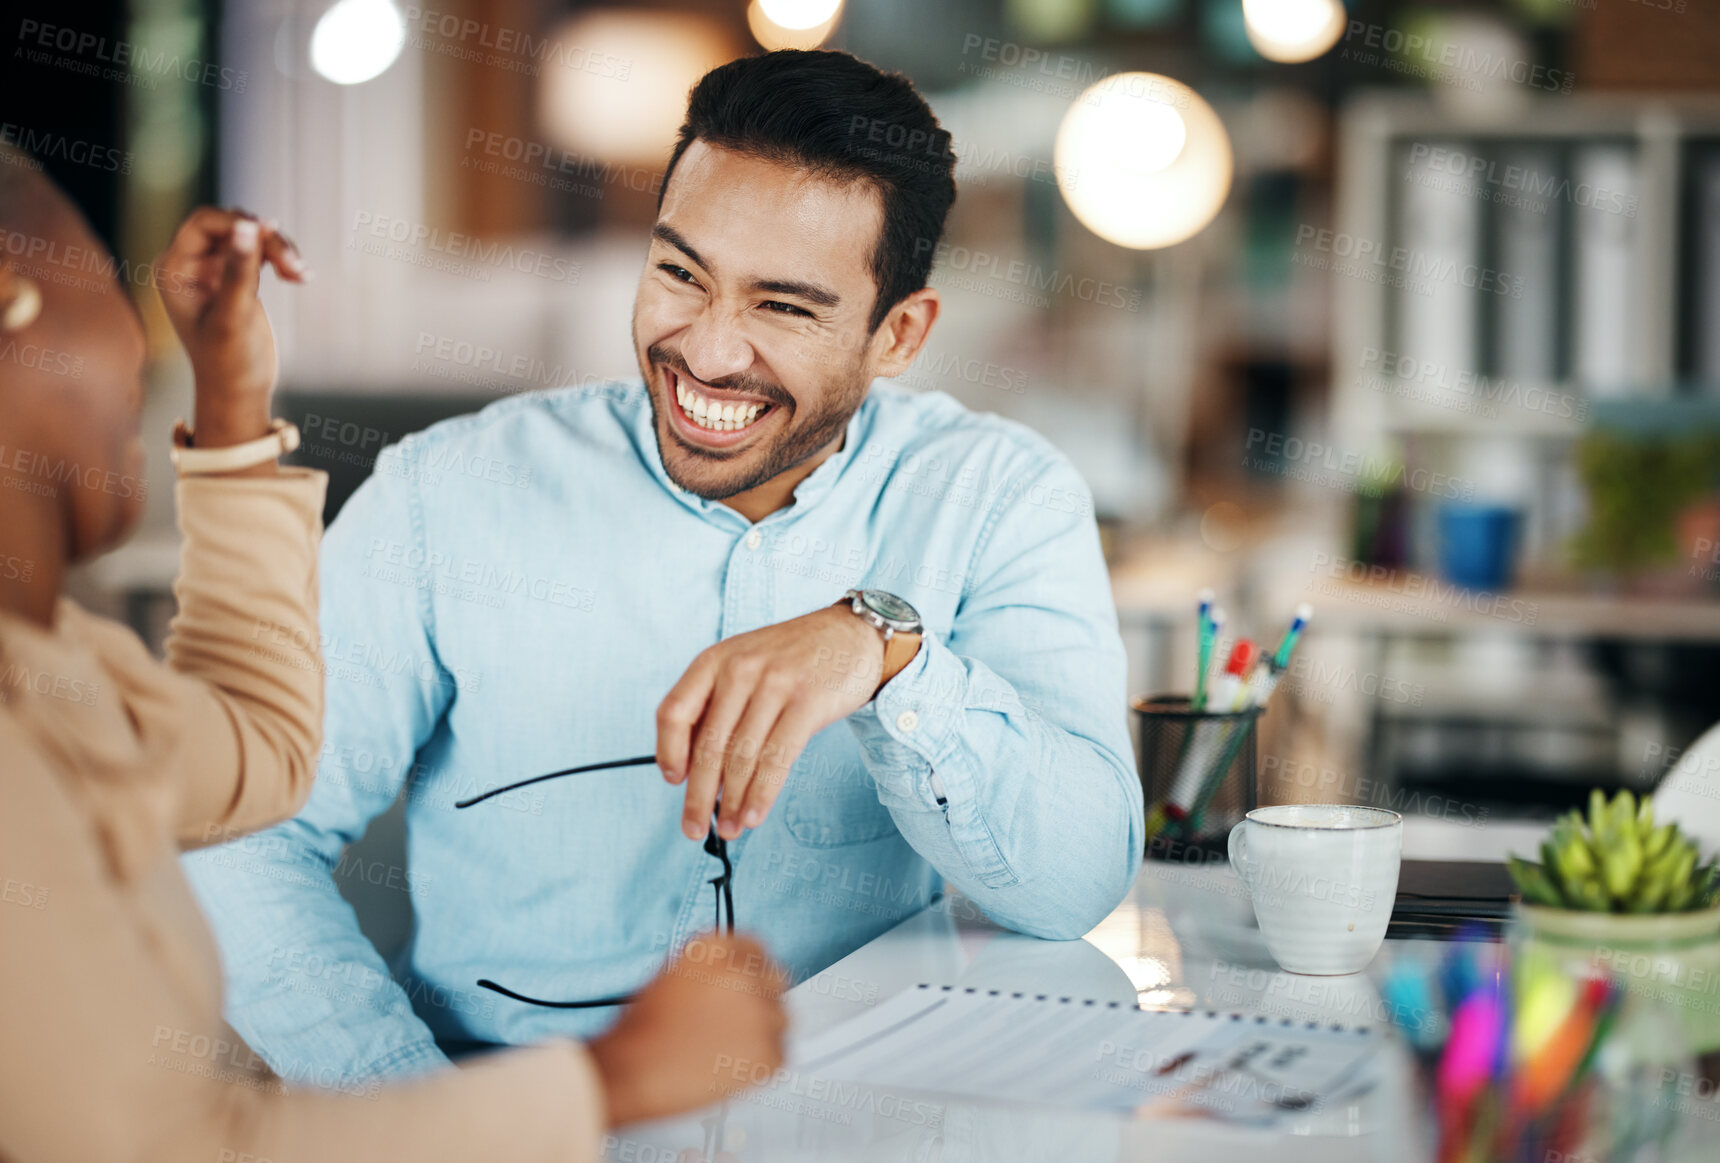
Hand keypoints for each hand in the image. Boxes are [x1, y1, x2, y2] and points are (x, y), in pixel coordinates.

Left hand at [155, 207, 307, 448]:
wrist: (239, 393)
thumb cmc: (227, 363)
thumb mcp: (233, 316)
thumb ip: (239, 270)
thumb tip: (249, 226)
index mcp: (174, 269)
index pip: (204, 223)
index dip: (237, 223)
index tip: (272, 233)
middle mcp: (190, 264)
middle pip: (231, 226)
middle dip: (265, 240)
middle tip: (295, 265)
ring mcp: (214, 270)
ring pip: (250, 237)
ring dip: (279, 249)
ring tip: (301, 273)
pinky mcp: (237, 277)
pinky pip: (260, 252)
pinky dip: (282, 259)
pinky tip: (300, 276)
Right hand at [587, 935, 787, 1126]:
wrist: (633, 1069)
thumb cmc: (642, 1030)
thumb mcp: (673, 973)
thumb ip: (712, 968)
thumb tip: (738, 978)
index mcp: (717, 947)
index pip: (757, 948)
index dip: (751, 972)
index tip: (747, 987)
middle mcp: (743, 972)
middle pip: (776, 980)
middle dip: (761, 1000)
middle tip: (736, 1023)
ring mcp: (759, 1011)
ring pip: (780, 1019)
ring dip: (761, 1032)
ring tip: (724, 1049)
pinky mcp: (768, 1050)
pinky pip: (778, 1055)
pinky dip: (759, 1064)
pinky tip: (727, 1066)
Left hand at [657, 604, 920, 840]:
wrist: (851, 635)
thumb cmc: (791, 659)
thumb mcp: (743, 665)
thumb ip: (718, 706)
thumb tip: (694, 772)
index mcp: (714, 660)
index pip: (674, 711)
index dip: (668, 751)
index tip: (673, 780)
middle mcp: (740, 669)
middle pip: (708, 745)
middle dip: (699, 796)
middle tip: (694, 828)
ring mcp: (775, 685)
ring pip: (742, 757)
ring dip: (732, 803)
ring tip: (729, 829)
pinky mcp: (808, 703)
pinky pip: (777, 759)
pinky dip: (762, 794)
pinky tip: (754, 815)